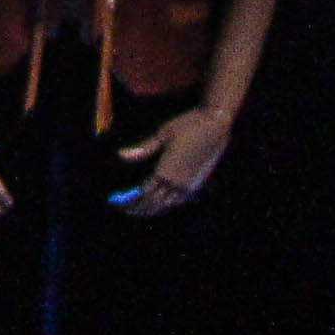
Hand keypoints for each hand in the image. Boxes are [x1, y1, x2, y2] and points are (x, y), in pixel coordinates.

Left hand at [109, 103, 234, 217]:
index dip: (131, 201)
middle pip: (154, 204)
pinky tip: (161, 201)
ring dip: (152, 208)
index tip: (119, 203)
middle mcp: (177, 183)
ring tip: (140, 209)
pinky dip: (166, 204)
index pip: (144, 194)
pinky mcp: (197, 182)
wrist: (216, 125)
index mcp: (166, 171)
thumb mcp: (163, 134)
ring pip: (167, 205)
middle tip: (125, 209)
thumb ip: (143, 148)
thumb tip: (121, 155)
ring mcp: (189, 184)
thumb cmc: (187, 125)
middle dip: (139, 208)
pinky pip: (179, 200)